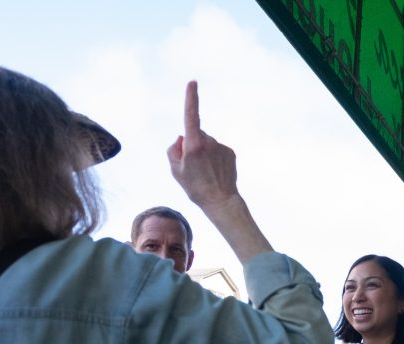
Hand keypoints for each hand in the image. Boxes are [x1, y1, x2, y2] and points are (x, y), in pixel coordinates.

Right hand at [167, 80, 239, 211]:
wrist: (221, 200)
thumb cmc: (195, 187)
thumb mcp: (175, 170)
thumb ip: (173, 150)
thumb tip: (181, 138)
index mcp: (194, 145)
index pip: (191, 116)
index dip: (191, 98)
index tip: (192, 83)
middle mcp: (209, 142)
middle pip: (196, 134)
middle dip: (192, 144)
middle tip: (193, 166)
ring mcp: (221, 147)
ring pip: (207, 143)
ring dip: (204, 152)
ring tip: (205, 171)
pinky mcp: (230, 152)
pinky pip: (218, 150)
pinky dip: (214, 157)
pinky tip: (215, 171)